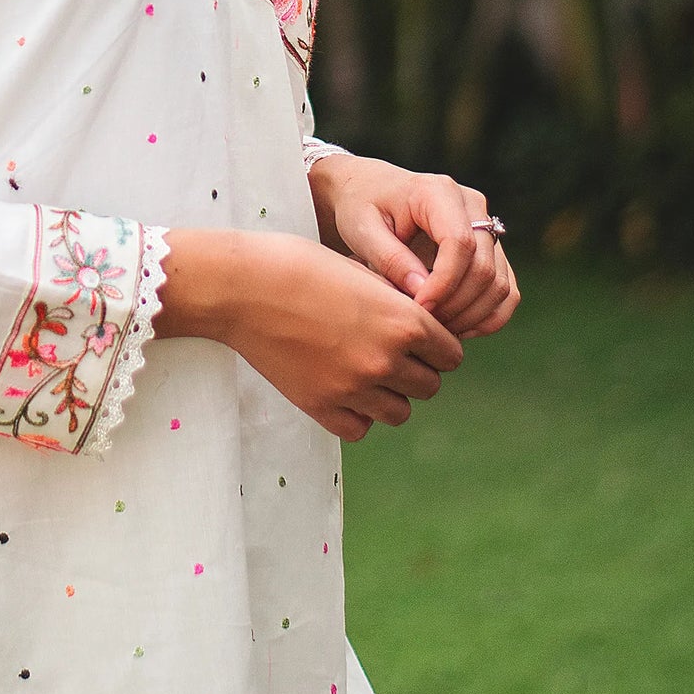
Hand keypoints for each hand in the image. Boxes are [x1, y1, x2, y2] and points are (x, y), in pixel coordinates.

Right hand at [155, 227, 464, 441]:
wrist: (242, 286)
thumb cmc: (298, 265)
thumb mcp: (361, 272)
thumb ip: (397, 304)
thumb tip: (421, 328)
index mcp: (403, 320)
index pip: (451, 354)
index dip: (436, 344)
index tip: (416, 337)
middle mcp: (386, 358)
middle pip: (430, 386)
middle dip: (415, 370)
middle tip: (387, 351)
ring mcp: (354, 388)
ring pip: (400, 412)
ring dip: (389, 394)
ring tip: (363, 370)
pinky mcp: (323, 407)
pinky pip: (361, 428)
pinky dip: (357, 413)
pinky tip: (340, 387)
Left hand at [308, 154, 520, 338]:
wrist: (370, 191)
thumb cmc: (362, 206)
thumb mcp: (362, 229)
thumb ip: (391, 258)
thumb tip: (422, 291)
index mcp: (438, 192)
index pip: (460, 243)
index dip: (444, 283)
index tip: (418, 308)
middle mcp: (472, 205)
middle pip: (484, 267)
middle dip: (455, 305)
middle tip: (424, 325)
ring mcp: (487, 227)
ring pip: (500, 283)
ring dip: (472, 315)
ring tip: (436, 329)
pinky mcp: (491, 250)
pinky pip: (506, 290)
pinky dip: (487, 316)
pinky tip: (456, 328)